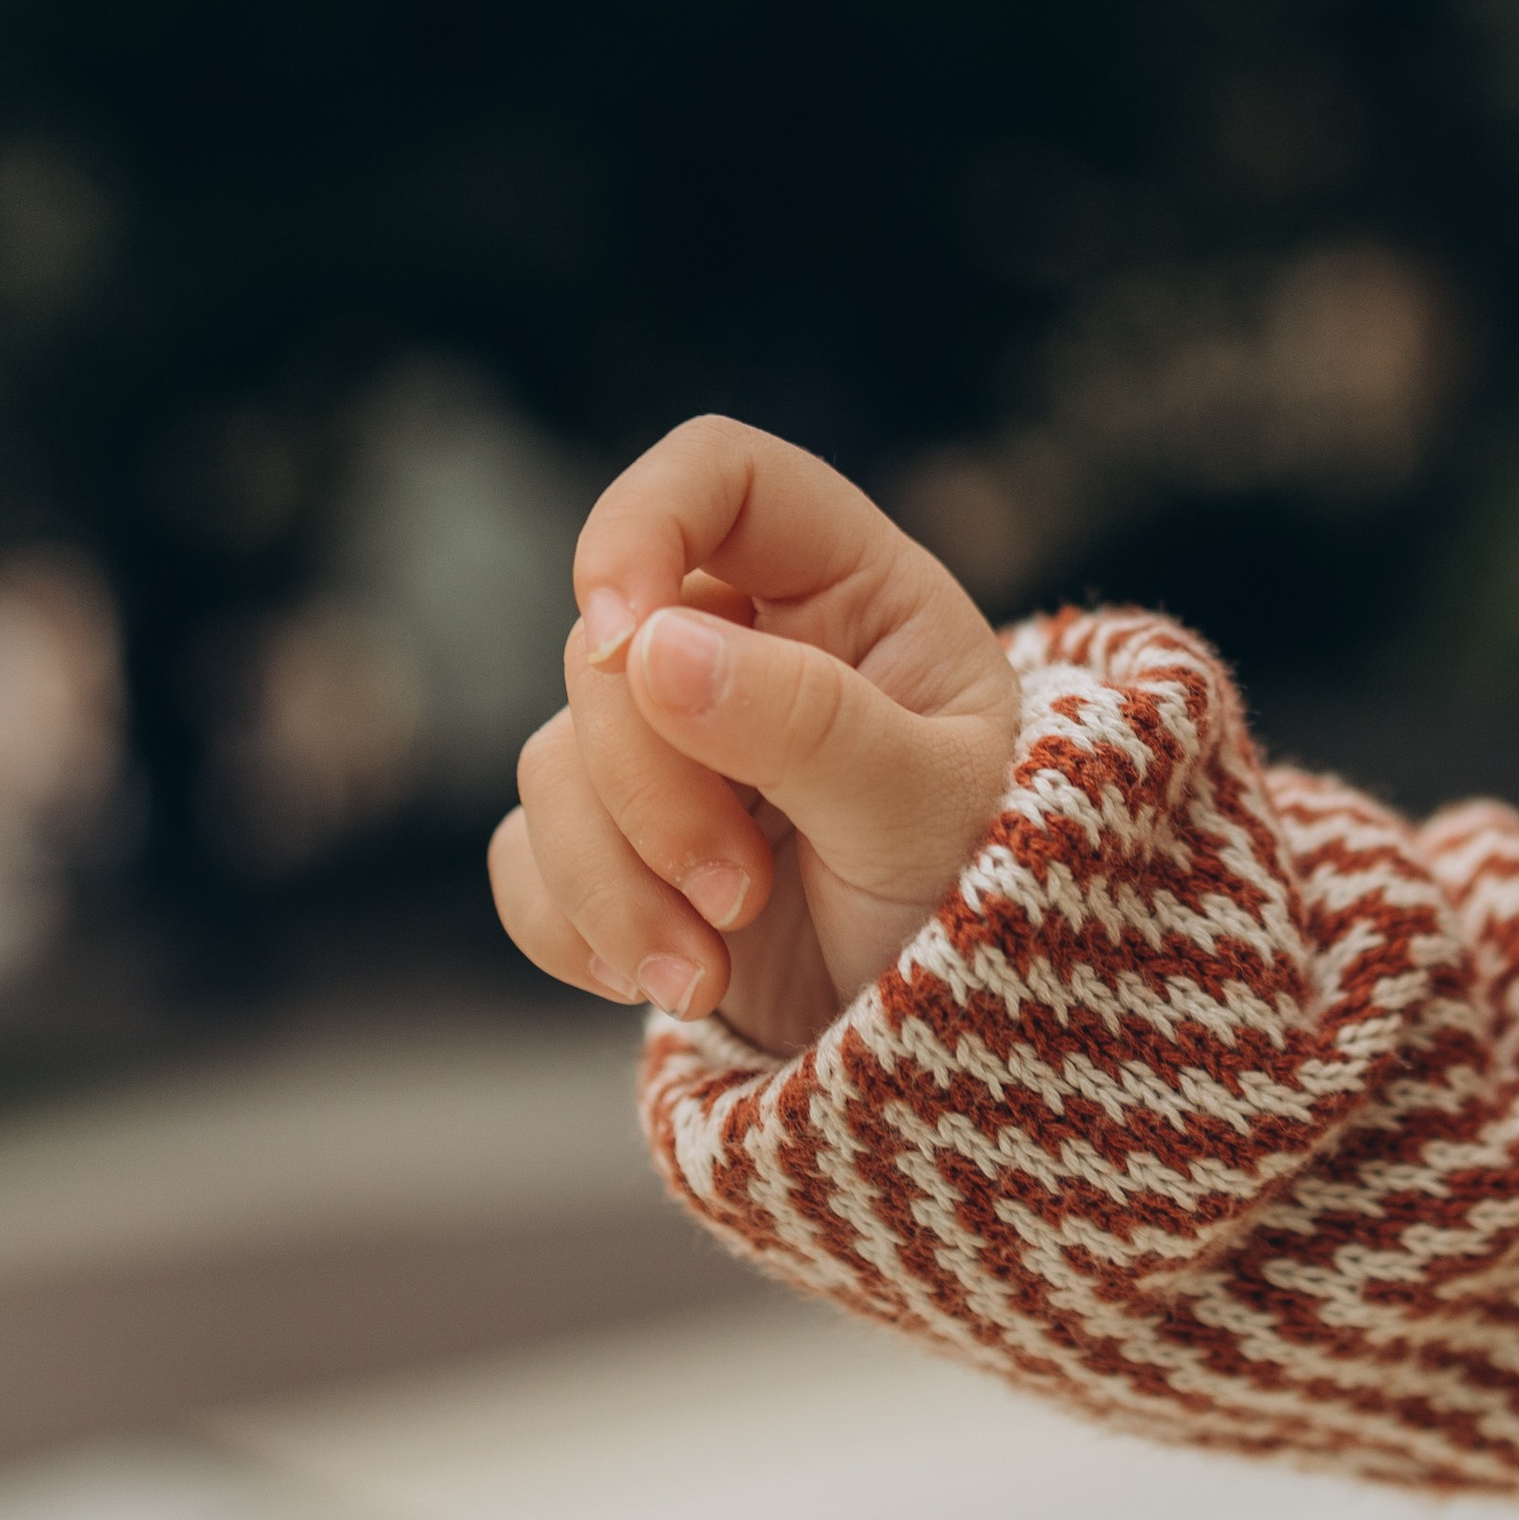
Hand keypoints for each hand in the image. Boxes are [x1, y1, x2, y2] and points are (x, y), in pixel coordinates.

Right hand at [489, 420, 1018, 1055]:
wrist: (971, 1044)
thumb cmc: (994, 897)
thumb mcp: (930, 809)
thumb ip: (811, 723)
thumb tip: (649, 647)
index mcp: (852, 591)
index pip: (720, 475)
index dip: (640, 525)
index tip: (623, 637)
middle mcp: (752, 645)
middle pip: (609, 650)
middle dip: (651, 788)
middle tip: (741, 894)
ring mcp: (677, 746)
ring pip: (554, 762)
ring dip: (613, 881)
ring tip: (712, 969)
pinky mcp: (623, 846)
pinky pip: (525, 855)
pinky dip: (572, 926)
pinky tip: (660, 979)